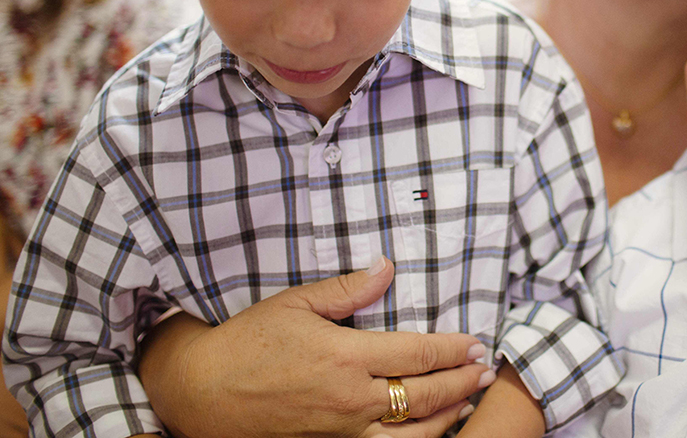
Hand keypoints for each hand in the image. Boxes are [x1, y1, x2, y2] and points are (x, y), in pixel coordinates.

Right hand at [139, 258, 489, 437]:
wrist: (200, 394)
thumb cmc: (246, 343)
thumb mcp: (295, 304)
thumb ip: (347, 289)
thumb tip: (386, 266)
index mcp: (345, 357)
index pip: (418, 353)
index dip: (453, 350)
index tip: (475, 343)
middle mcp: (350, 399)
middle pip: (426, 396)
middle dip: (462, 383)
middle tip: (484, 371)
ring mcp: (341, 432)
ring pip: (413, 435)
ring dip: (448, 418)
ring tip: (467, 401)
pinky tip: (428, 432)